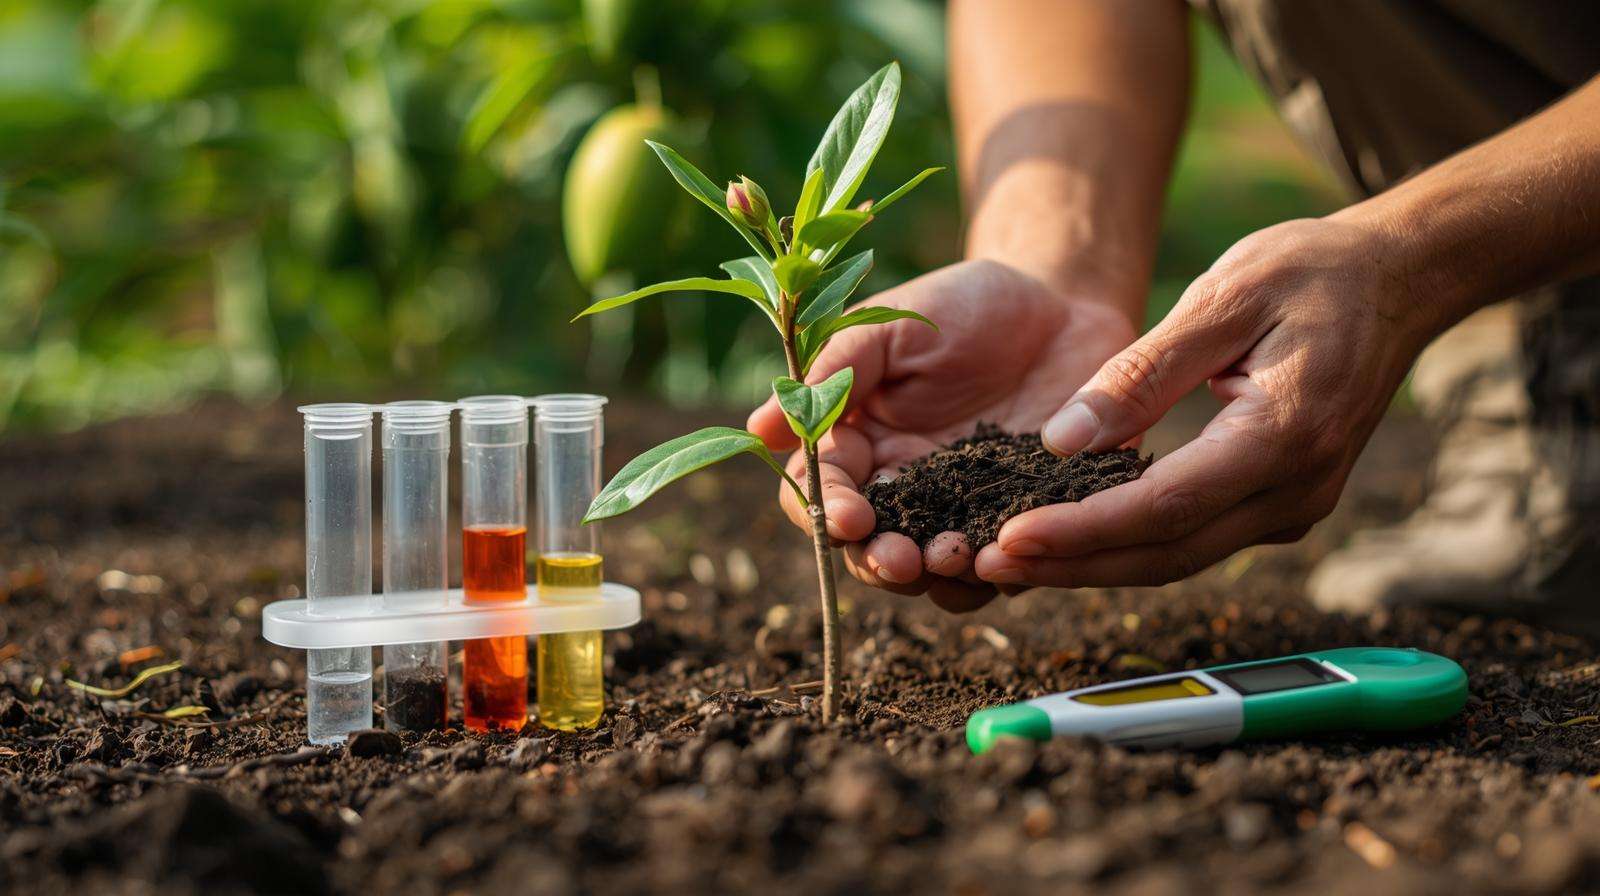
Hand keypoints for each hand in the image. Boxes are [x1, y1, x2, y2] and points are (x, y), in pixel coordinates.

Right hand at [747, 258, 1137, 610]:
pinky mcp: (1018, 523)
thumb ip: (836, 372)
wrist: (1064, 309)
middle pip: (867, 547)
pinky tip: (1007, 557)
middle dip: (877, 561)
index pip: (822, 490)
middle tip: (901, 561)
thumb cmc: (968, 307)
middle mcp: (903, 487)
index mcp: (860, 442)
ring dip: (933, 577)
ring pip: (930, 571)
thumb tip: (760, 429)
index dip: (827, 511)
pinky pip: (1001, 567)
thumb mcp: (896, 325)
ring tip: (952, 558)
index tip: (850, 519)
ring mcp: (959, 511)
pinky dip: (998, 573)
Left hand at [975, 217, 1435, 586]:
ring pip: (1179, 558)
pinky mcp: (1281, 505)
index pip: (1164, 507)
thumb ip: (1143, 373)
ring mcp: (1295, 506)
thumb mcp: (1223, 297)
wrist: (1399, 282)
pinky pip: (1195, 539)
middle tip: (988, 563)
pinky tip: (1071, 536)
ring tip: (1013, 560)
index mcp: (1283, 435)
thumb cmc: (1311, 271)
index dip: (1081, 531)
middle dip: (1074, 565)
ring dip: (1095, 564)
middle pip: (1167, 553)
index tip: (1009, 537)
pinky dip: (1130, 543)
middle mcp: (1296, 489)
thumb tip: (1062, 440)